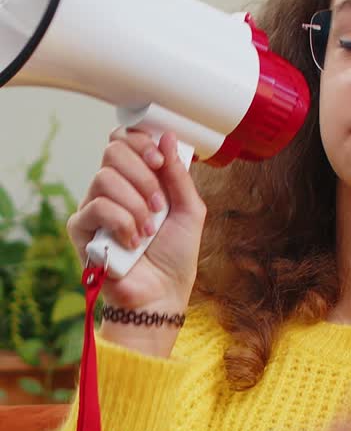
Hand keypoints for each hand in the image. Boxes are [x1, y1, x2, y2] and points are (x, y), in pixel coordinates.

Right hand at [67, 128, 206, 319]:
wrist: (163, 295)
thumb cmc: (176, 257)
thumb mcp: (190, 210)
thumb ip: (178, 174)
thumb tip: (168, 136)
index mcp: (136, 180)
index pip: (124, 141)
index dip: (140, 142)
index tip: (159, 161)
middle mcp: (112, 190)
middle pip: (113, 151)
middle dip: (143, 176)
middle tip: (159, 205)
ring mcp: (94, 207)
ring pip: (104, 178)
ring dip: (136, 205)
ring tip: (148, 231)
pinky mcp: (81, 229)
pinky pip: (96, 207)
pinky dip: (122, 222)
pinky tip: (132, 242)